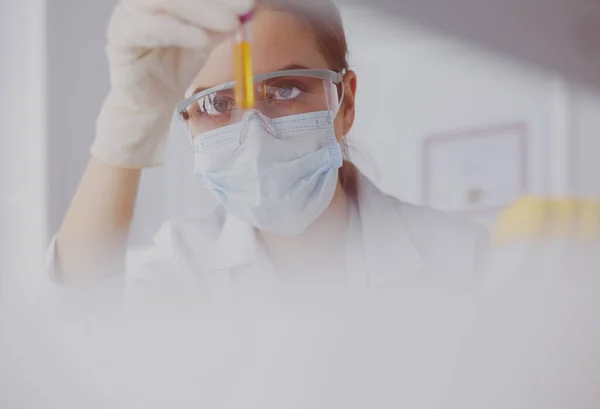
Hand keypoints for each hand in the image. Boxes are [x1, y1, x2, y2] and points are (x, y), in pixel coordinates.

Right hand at [92, 0, 252, 167]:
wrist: (152, 103)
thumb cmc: (174, 66)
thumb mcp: (205, 39)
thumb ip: (221, 23)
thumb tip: (247, 7)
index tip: (248, 1)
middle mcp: (141, 1)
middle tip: (244, 7)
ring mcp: (126, 16)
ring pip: (160, 1)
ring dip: (199, 10)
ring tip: (229, 24)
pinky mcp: (119, 39)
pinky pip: (145, 28)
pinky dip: (177, 31)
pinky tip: (201, 39)